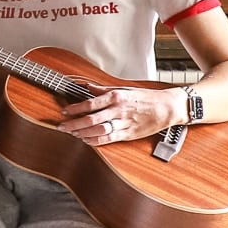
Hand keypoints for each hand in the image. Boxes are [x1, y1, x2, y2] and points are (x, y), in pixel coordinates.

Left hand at [60, 85, 178, 145]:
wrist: (166, 107)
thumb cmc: (145, 97)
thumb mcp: (124, 89)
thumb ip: (103, 90)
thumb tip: (87, 87)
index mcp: (116, 97)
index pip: (90, 103)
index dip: (74, 108)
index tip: (64, 111)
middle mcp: (118, 110)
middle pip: (91, 119)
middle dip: (74, 124)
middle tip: (62, 126)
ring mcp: (123, 123)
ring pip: (98, 131)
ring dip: (82, 133)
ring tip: (73, 133)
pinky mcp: (128, 134)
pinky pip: (108, 139)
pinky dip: (95, 140)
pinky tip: (86, 140)